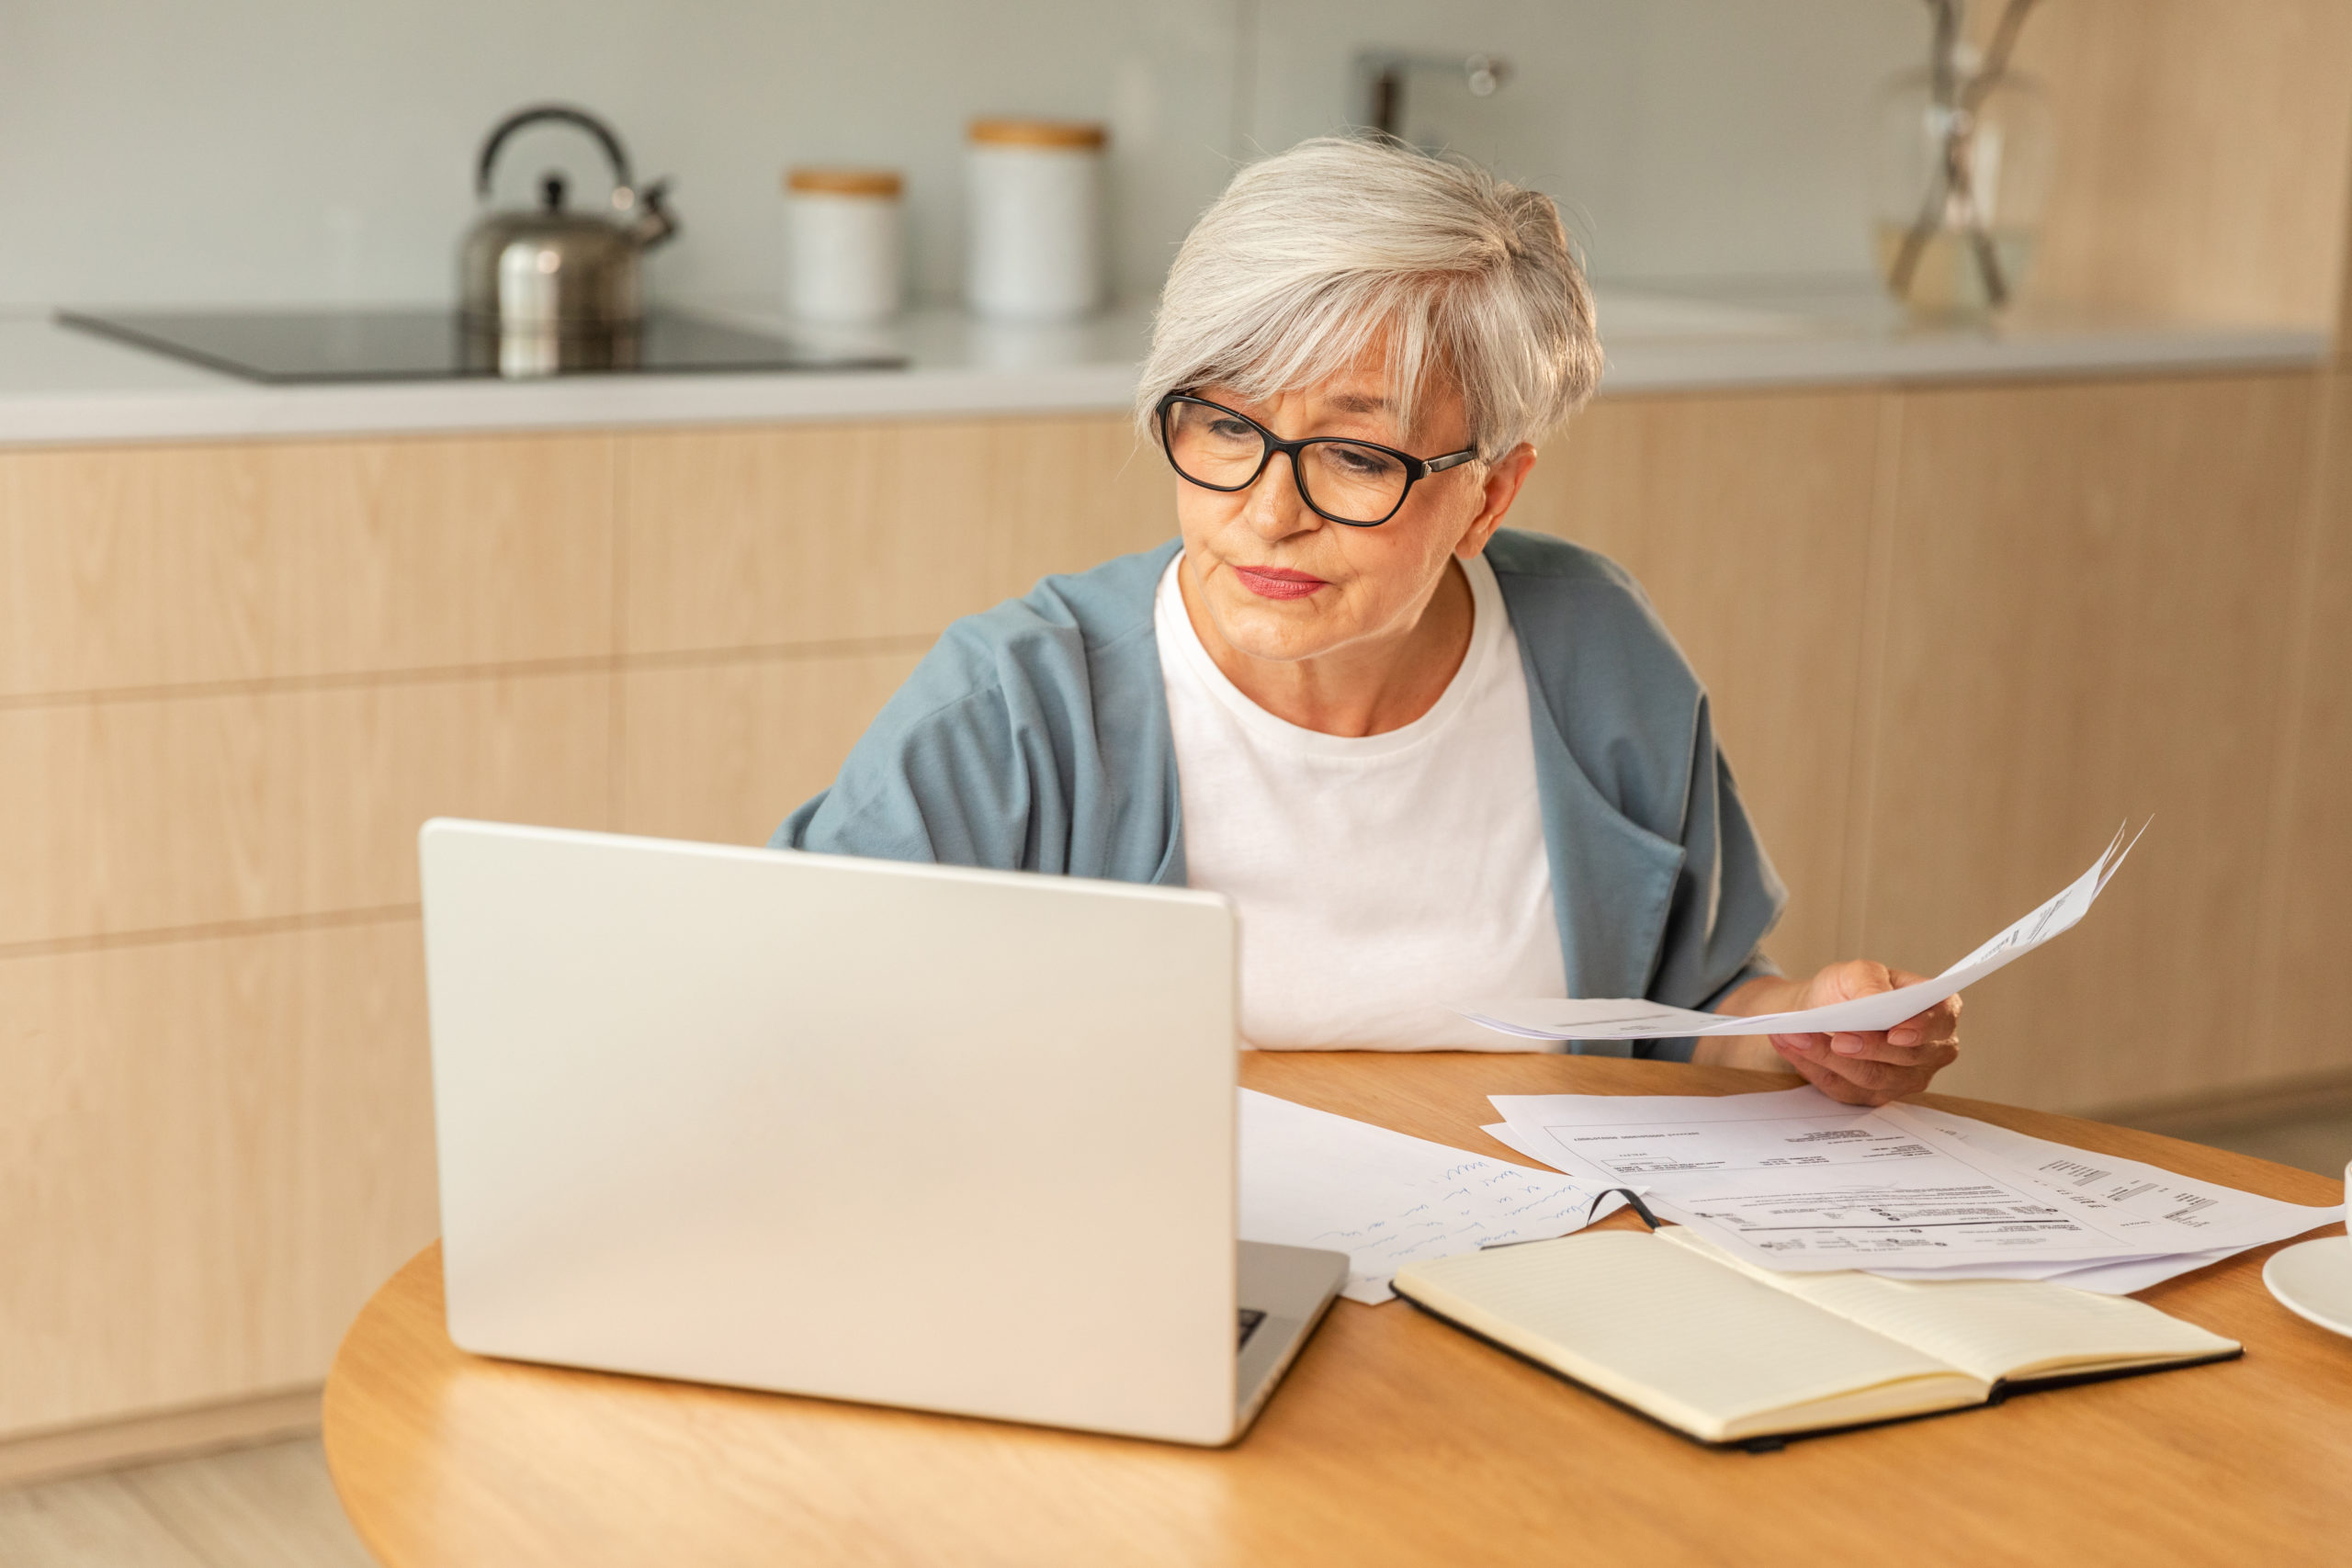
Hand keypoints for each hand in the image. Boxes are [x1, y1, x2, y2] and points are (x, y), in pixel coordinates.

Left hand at [1752, 961, 1960, 1106]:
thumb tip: (1878, 1000)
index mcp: (1938, 1012)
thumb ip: (1870, 981)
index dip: (1921, 1029)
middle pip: (1906, 1058)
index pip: (1941, 1022)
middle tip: (1838, 1038)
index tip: (1894, 1033)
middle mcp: (1930, 1051)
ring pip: (1872, 1077)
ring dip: (1830, 1057)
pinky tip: (1791, 1046)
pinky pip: (1844, 1088)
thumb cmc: (1849, 990)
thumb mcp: (1857, 972)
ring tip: (1797, 1036)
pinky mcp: (1872, 1096)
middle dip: (1869, 1048)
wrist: (1821, 1011)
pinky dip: (1813, 1066)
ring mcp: (1904, 1079)